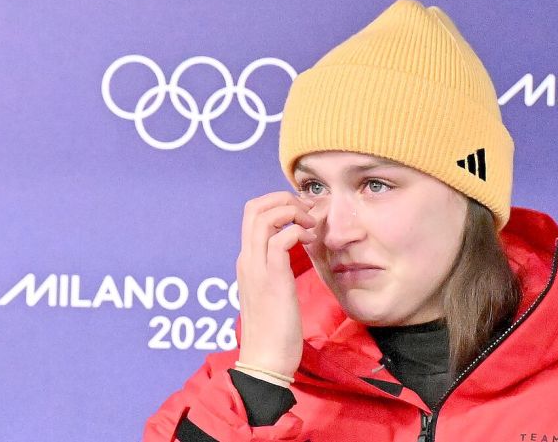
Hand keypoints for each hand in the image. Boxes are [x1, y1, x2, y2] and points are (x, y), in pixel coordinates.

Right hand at [235, 191, 317, 378]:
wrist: (266, 358)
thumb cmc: (275, 327)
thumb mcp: (275, 289)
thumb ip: (279, 266)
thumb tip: (295, 247)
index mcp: (247, 260)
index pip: (253, 214)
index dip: (278, 203)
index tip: (302, 213)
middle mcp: (247, 259)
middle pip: (253, 207)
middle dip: (283, 199)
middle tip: (307, 212)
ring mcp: (256, 268)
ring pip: (263, 217)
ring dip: (292, 212)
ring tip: (310, 225)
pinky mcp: (271, 278)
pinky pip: (279, 240)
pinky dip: (297, 232)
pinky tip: (310, 242)